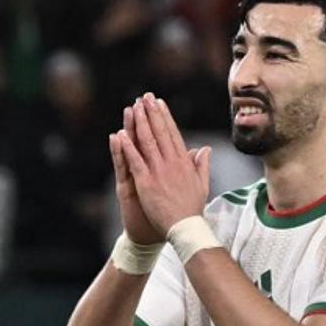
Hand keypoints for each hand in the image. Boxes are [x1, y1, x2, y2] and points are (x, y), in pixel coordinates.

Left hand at [116, 94, 210, 235]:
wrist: (185, 227)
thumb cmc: (192, 209)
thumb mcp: (202, 184)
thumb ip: (202, 165)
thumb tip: (205, 149)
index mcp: (184, 162)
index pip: (173, 134)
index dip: (165, 117)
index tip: (159, 103)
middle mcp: (172, 163)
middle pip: (159, 132)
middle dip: (151, 112)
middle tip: (144, 97)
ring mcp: (158, 171)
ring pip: (147, 142)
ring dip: (139, 123)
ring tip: (134, 108)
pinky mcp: (146, 182)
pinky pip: (135, 161)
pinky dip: (128, 147)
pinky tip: (121, 134)